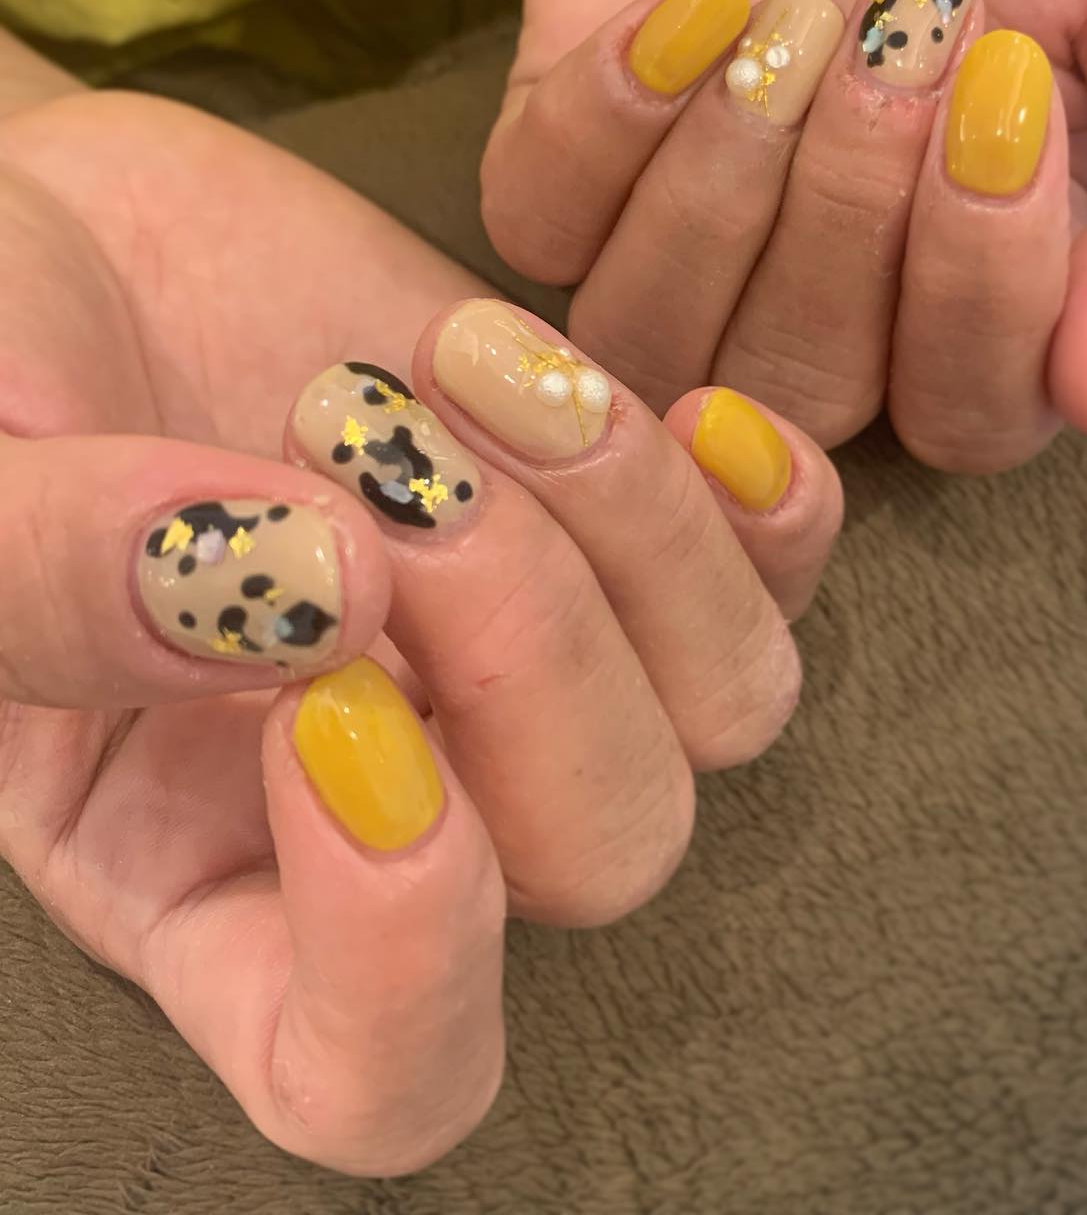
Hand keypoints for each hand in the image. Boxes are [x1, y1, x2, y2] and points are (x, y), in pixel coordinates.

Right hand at [0, 90, 840, 1172]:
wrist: (76, 238)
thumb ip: (45, 579)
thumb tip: (297, 596)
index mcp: (211, 878)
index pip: (381, 1075)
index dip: (411, 954)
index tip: (336, 719)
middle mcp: (409, 799)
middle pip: (605, 854)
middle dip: (530, 644)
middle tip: (385, 464)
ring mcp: (537, 664)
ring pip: (726, 708)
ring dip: (634, 529)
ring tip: (458, 366)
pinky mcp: (618, 528)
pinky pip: (784, 576)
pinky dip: (771, 507)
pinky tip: (687, 408)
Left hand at [481, 0, 1086, 470]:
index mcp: (986, 285)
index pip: (969, 417)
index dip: (982, 294)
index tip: (1011, 84)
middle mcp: (831, 287)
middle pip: (804, 394)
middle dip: (856, 219)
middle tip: (911, 22)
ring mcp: (691, 217)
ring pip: (656, 342)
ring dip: (731, 187)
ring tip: (798, 12)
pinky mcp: (571, 131)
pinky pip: (536, 227)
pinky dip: (605, 127)